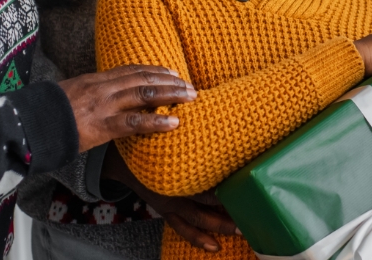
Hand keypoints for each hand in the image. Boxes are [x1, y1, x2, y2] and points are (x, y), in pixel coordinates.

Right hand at [57, 65, 195, 151]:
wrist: (28, 124)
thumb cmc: (45, 114)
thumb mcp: (68, 95)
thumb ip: (87, 94)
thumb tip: (99, 98)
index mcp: (94, 79)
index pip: (130, 70)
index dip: (153, 70)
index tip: (171, 72)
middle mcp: (102, 88)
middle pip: (143, 78)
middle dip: (170, 81)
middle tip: (190, 85)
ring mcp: (103, 105)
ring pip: (144, 94)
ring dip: (171, 95)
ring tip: (191, 98)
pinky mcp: (102, 126)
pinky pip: (134, 122)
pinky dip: (156, 121)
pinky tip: (173, 123)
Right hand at [103, 146, 237, 251]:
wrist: (122, 161)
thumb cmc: (148, 144)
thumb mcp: (165, 137)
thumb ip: (189, 138)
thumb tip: (213, 124)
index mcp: (174, 176)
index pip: (202, 188)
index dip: (223, 192)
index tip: (244, 189)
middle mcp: (172, 194)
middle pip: (203, 209)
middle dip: (226, 215)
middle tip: (249, 216)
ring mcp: (169, 206)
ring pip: (196, 223)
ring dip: (218, 228)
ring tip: (240, 232)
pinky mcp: (166, 212)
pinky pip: (182, 229)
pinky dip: (198, 239)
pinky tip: (214, 246)